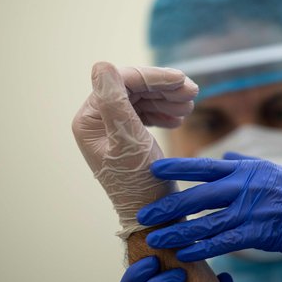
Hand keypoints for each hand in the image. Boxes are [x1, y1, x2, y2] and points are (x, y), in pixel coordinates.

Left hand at [71, 62, 197, 237]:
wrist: (154, 217)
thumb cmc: (140, 184)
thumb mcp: (129, 141)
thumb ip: (114, 101)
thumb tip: (101, 63)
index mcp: (89, 121)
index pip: (119, 82)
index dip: (152, 77)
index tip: (182, 81)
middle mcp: (96, 122)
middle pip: (131, 88)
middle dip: (163, 88)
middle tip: (193, 92)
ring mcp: (111, 129)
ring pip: (141, 99)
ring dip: (166, 98)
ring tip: (190, 106)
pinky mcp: (126, 137)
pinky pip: (145, 113)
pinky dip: (163, 112)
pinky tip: (179, 118)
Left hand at [137, 153, 281, 261]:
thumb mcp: (271, 169)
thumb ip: (242, 163)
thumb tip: (222, 155)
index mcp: (245, 170)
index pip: (204, 166)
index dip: (176, 167)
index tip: (152, 169)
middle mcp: (244, 187)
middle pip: (197, 197)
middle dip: (168, 207)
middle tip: (143, 215)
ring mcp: (251, 211)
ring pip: (205, 224)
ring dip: (178, 233)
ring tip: (156, 239)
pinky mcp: (259, 234)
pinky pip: (223, 243)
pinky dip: (202, 249)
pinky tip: (184, 254)